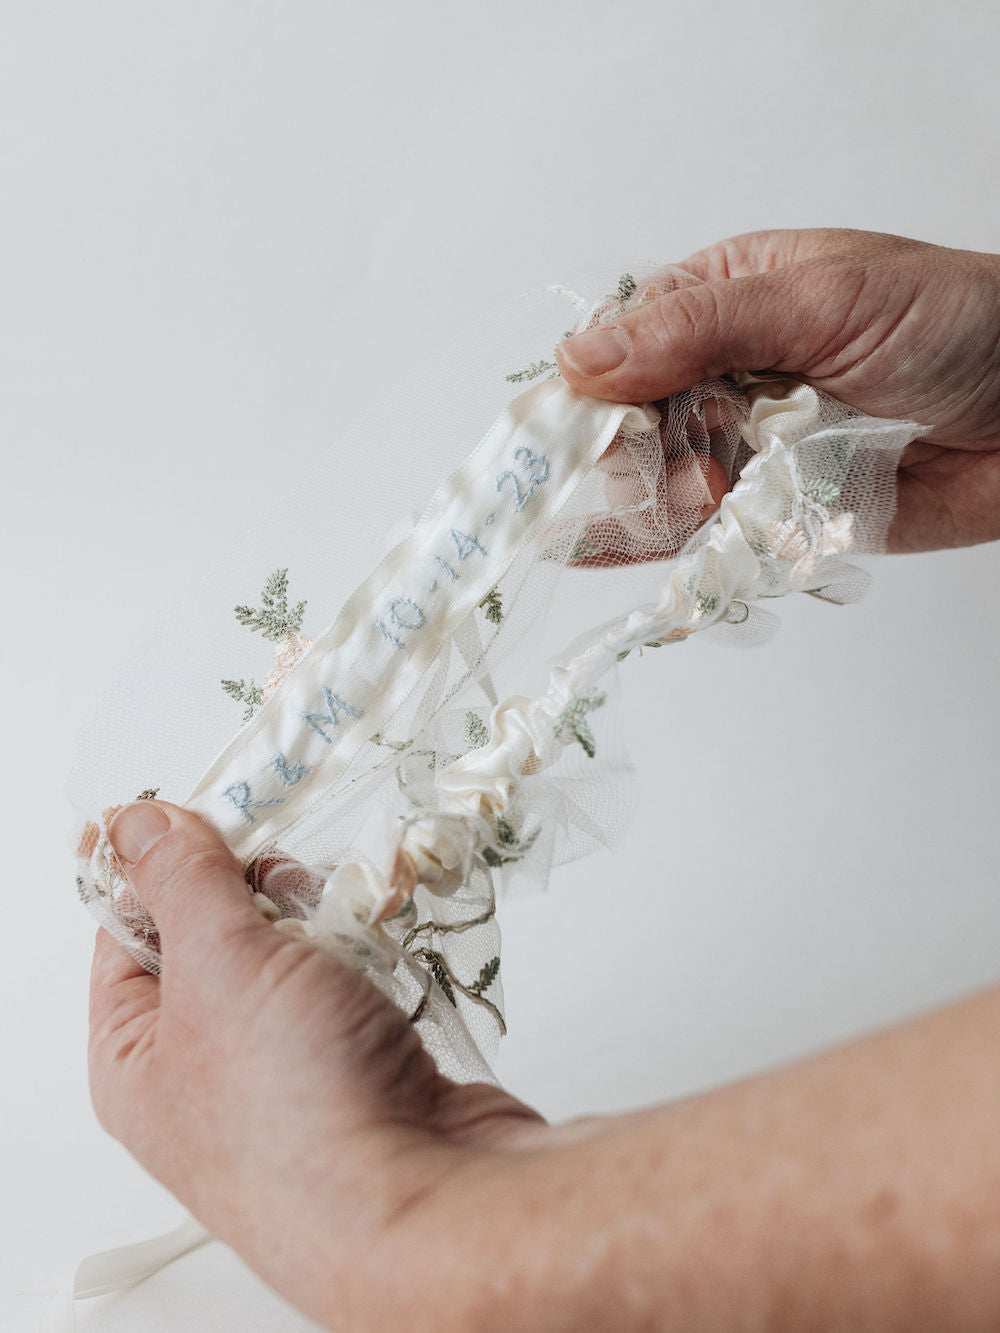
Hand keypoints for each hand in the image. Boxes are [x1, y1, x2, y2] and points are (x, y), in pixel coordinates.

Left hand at [89, 799, 545, 1329]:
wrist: (425, 1200)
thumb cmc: (298, 1104)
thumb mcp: (218, 962)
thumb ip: (180, 878)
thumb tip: (133, 823)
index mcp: (137, 1057)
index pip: (126, 931)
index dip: (160, 863)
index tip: (204, 811)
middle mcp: (204, 1071)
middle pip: (218, 934)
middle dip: (260, 891)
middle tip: (287, 878)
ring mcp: (288, 1072)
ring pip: (295, 954)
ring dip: (325, 920)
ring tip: (350, 919)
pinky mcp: (360, 1067)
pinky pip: (353, 984)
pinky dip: (370, 955)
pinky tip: (388, 952)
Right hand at [557, 229, 999, 552]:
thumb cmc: (958, 324)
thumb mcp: (825, 300)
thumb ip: (701, 327)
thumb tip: (580, 357)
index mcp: (725, 298)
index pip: (623, 341)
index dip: (601, 386)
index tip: (601, 424)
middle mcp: (724, 373)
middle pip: (631, 423)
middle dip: (647, 454)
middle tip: (697, 471)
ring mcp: (746, 447)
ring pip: (659, 484)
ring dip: (665, 504)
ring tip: (715, 502)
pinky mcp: (773, 512)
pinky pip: (699, 534)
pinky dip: (651, 547)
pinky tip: (586, 553)